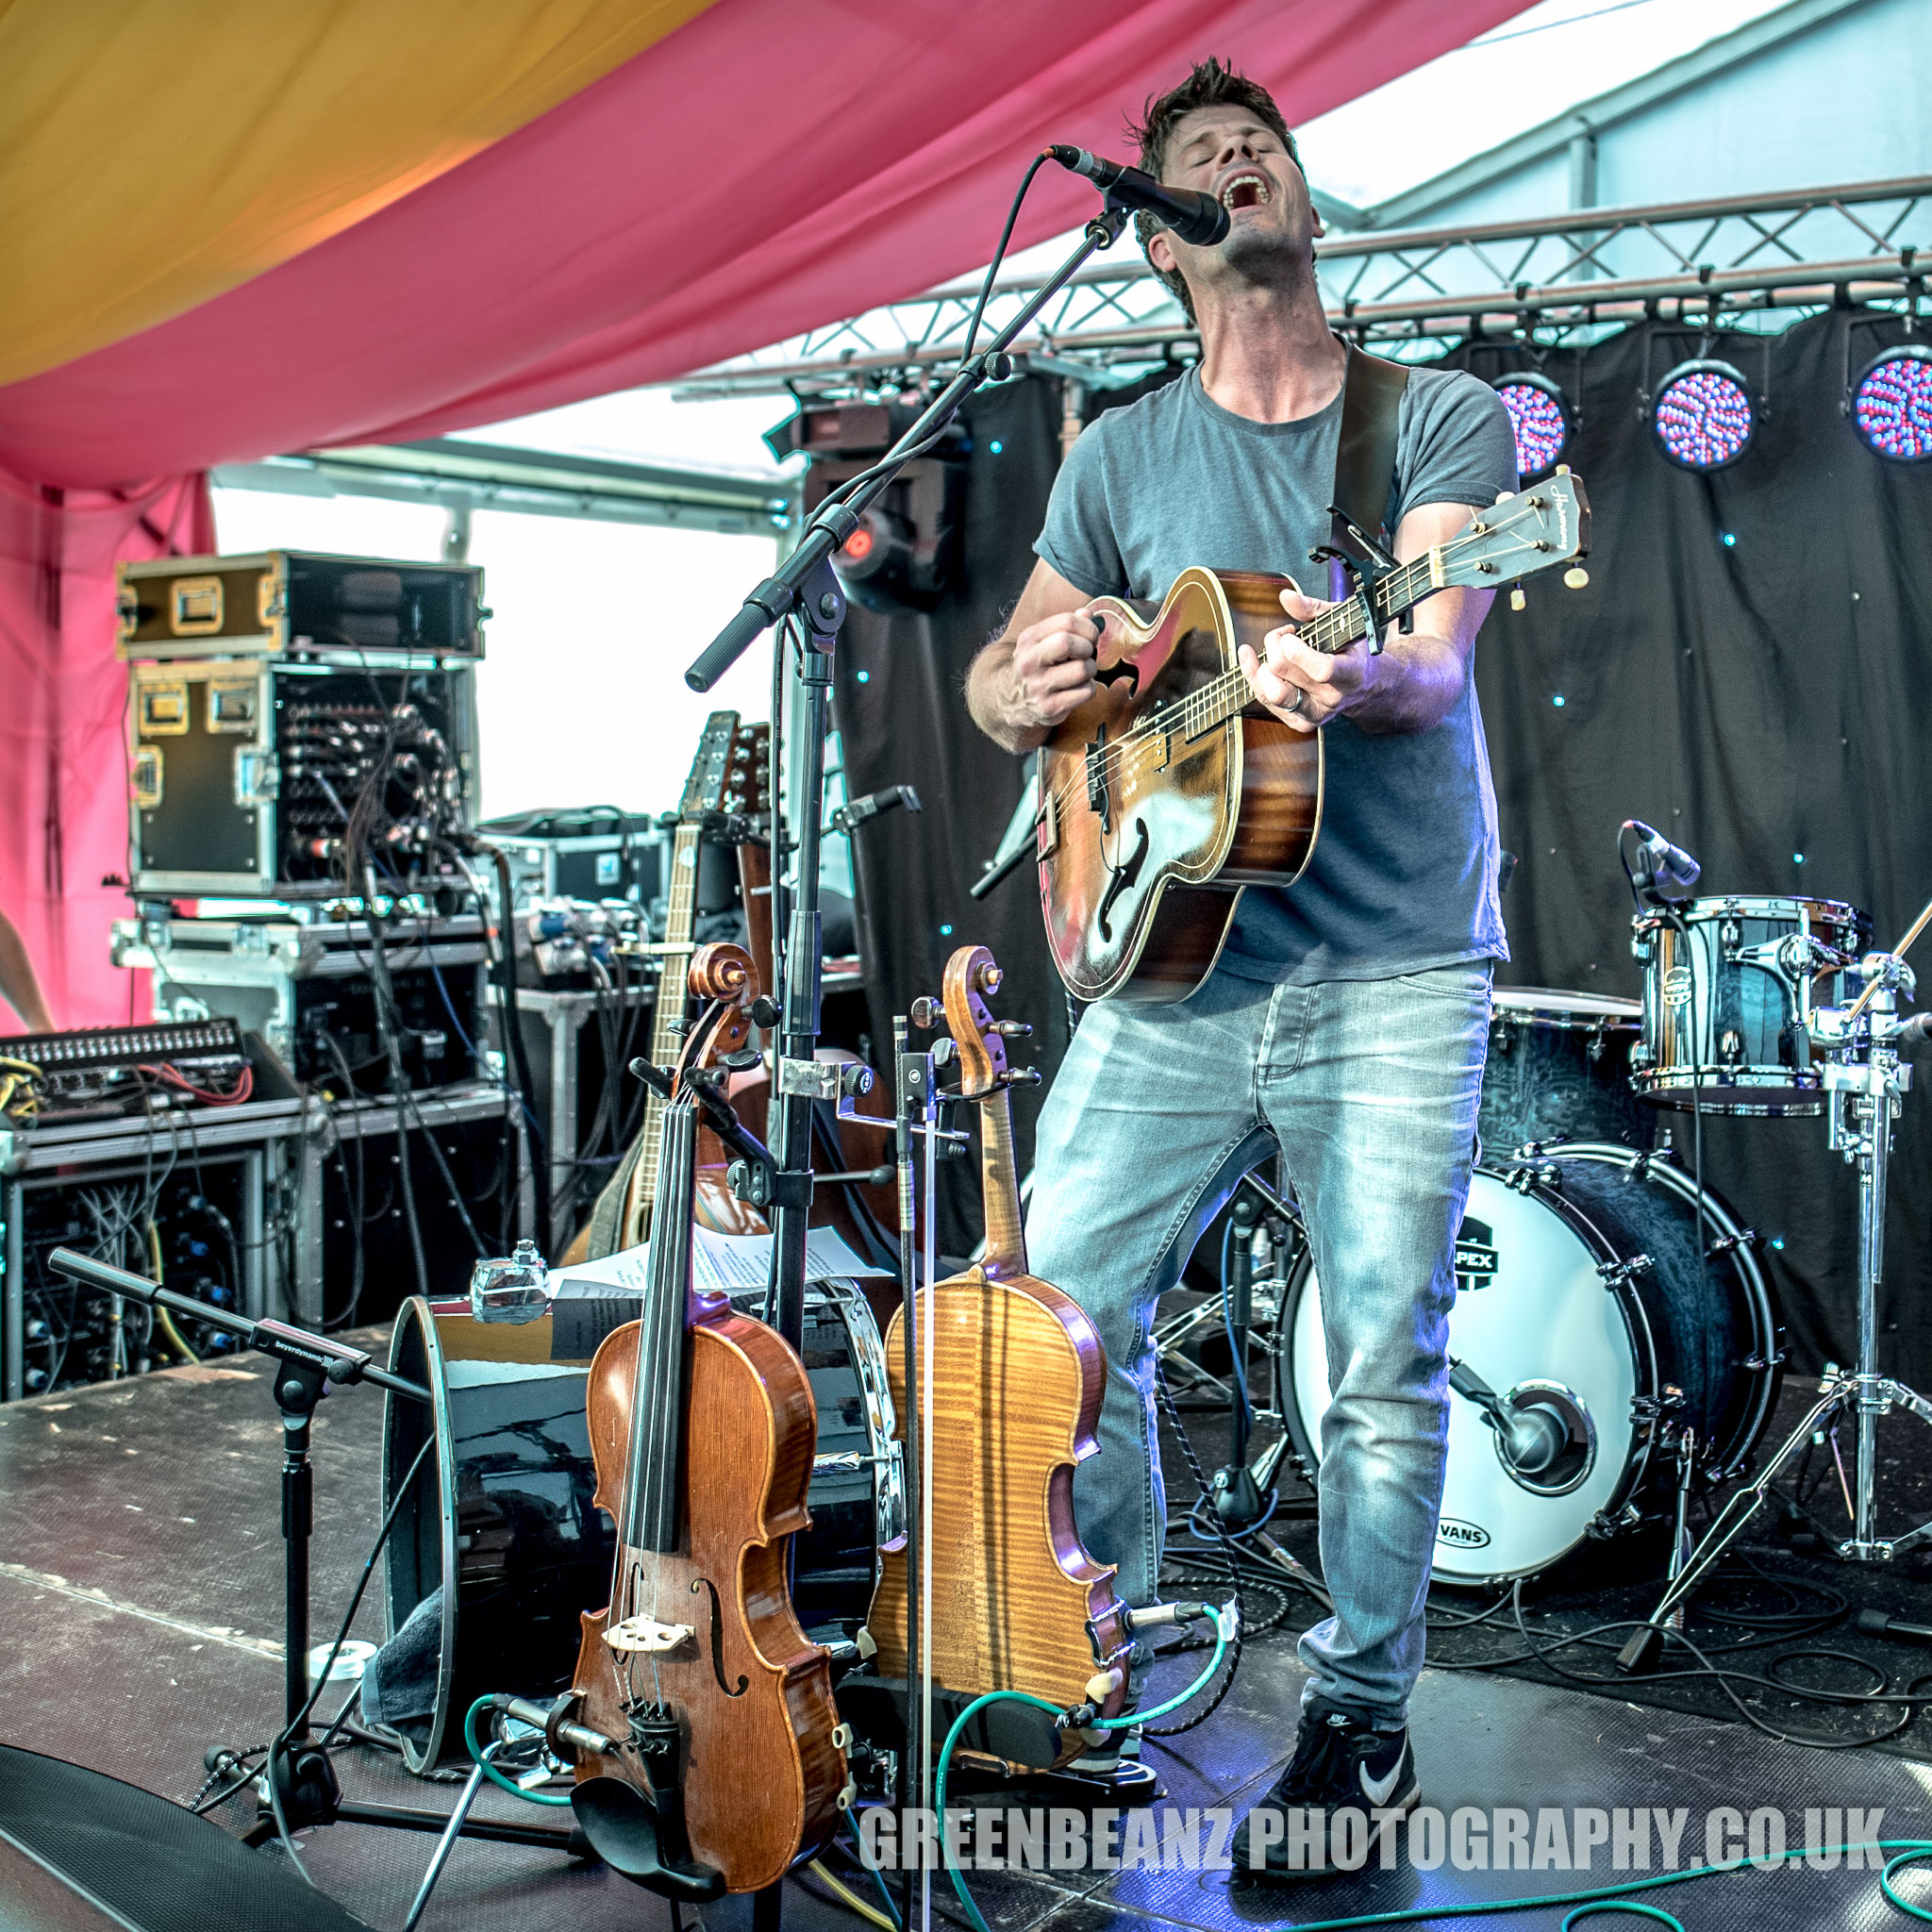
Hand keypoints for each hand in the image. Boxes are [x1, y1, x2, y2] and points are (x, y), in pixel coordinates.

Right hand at [1003, 607, 1103, 732]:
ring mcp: (1039, 687)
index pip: (1065, 622)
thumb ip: (1065, 625)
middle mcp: (1029, 662)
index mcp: (1029, 640)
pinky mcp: (1050, 707)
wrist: (1011, 701)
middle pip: (1068, 643)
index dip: (1087, 627)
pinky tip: (1077, 688)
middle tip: (1085, 654)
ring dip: (1091, 669)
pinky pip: (1086, 691)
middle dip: (1087, 647)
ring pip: (1082, 669)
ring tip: (1082, 671)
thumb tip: (1087, 614)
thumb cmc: (1035, 666)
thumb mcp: (1041, 640)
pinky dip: (1089, 688)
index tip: (1090, 635)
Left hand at [1236, 584, 1378, 732]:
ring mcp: (1315, 713)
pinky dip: (1254, 677)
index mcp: (1351, 673)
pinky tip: (1254, 659)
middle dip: (1274, 645)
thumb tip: (1286, 597)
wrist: (1364, 686)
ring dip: (1261, 664)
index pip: (1322, 670)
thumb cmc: (1351, 649)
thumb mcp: (1341, 623)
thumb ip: (1313, 609)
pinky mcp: (1299, 722)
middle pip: (1285, 674)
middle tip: (1282, 634)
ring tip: (1272, 649)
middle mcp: (1332, 698)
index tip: (1290, 634)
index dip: (1297, 651)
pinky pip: (1265, 701)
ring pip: (1273, 694)